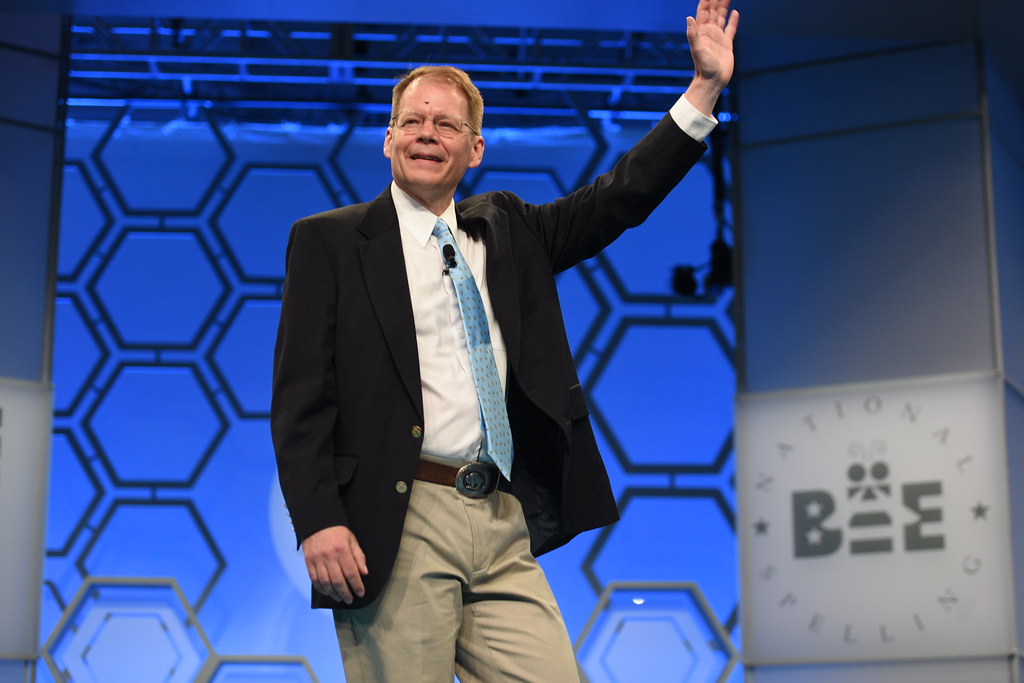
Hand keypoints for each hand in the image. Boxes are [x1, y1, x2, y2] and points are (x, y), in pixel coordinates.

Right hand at [301, 525, 367, 603]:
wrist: (317, 522)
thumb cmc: (337, 531)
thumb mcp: (352, 540)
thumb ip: (358, 556)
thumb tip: (364, 573)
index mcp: (342, 551)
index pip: (351, 573)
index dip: (356, 585)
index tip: (360, 593)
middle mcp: (329, 557)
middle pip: (338, 581)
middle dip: (345, 593)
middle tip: (350, 600)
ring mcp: (317, 560)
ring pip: (325, 582)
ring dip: (333, 593)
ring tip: (339, 598)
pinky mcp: (309, 562)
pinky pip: (314, 579)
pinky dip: (321, 589)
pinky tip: (327, 592)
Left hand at [684, 0, 739, 114]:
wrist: (712, 81)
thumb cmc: (704, 68)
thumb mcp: (697, 49)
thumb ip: (693, 34)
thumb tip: (688, 17)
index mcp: (702, 32)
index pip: (704, 11)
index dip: (706, 1)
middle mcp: (710, 33)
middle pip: (713, 11)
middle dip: (716, 0)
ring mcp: (718, 38)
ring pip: (721, 17)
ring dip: (724, 6)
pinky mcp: (727, 44)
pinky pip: (730, 29)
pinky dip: (733, 21)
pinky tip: (735, 12)